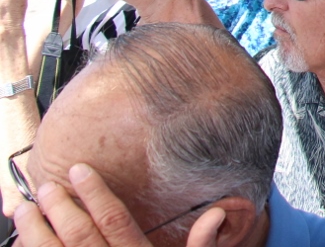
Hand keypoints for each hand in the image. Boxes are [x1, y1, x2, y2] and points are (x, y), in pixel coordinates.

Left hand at [14, 163, 224, 246]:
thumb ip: (202, 245)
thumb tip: (216, 213)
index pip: (114, 220)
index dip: (95, 193)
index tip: (79, 170)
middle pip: (79, 236)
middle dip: (60, 208)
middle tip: (48, 186)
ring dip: (35, 232)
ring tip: (24, 209)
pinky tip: (22, 244)